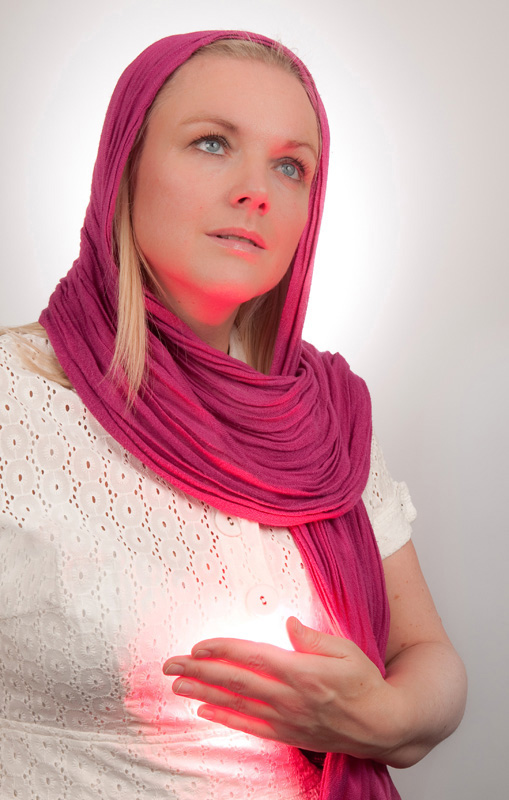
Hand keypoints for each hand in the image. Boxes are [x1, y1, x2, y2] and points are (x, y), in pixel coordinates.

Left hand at [162, 617, 401, 758]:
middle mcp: (289, 696)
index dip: (223, 650)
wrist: (381, 724)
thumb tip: (288, 624)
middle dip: (200, 670)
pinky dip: (224, 717)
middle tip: (171, 664)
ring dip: (203, 692)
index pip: (253, 657)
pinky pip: (249, 726)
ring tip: (177, 684)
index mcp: (303, 671)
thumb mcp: (346, 649)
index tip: (199, 644)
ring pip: (236, 703)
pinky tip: (204, 709)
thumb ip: (313, 638)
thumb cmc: (364, 683)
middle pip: (236, 680)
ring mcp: (286, 717)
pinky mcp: (287, 733)